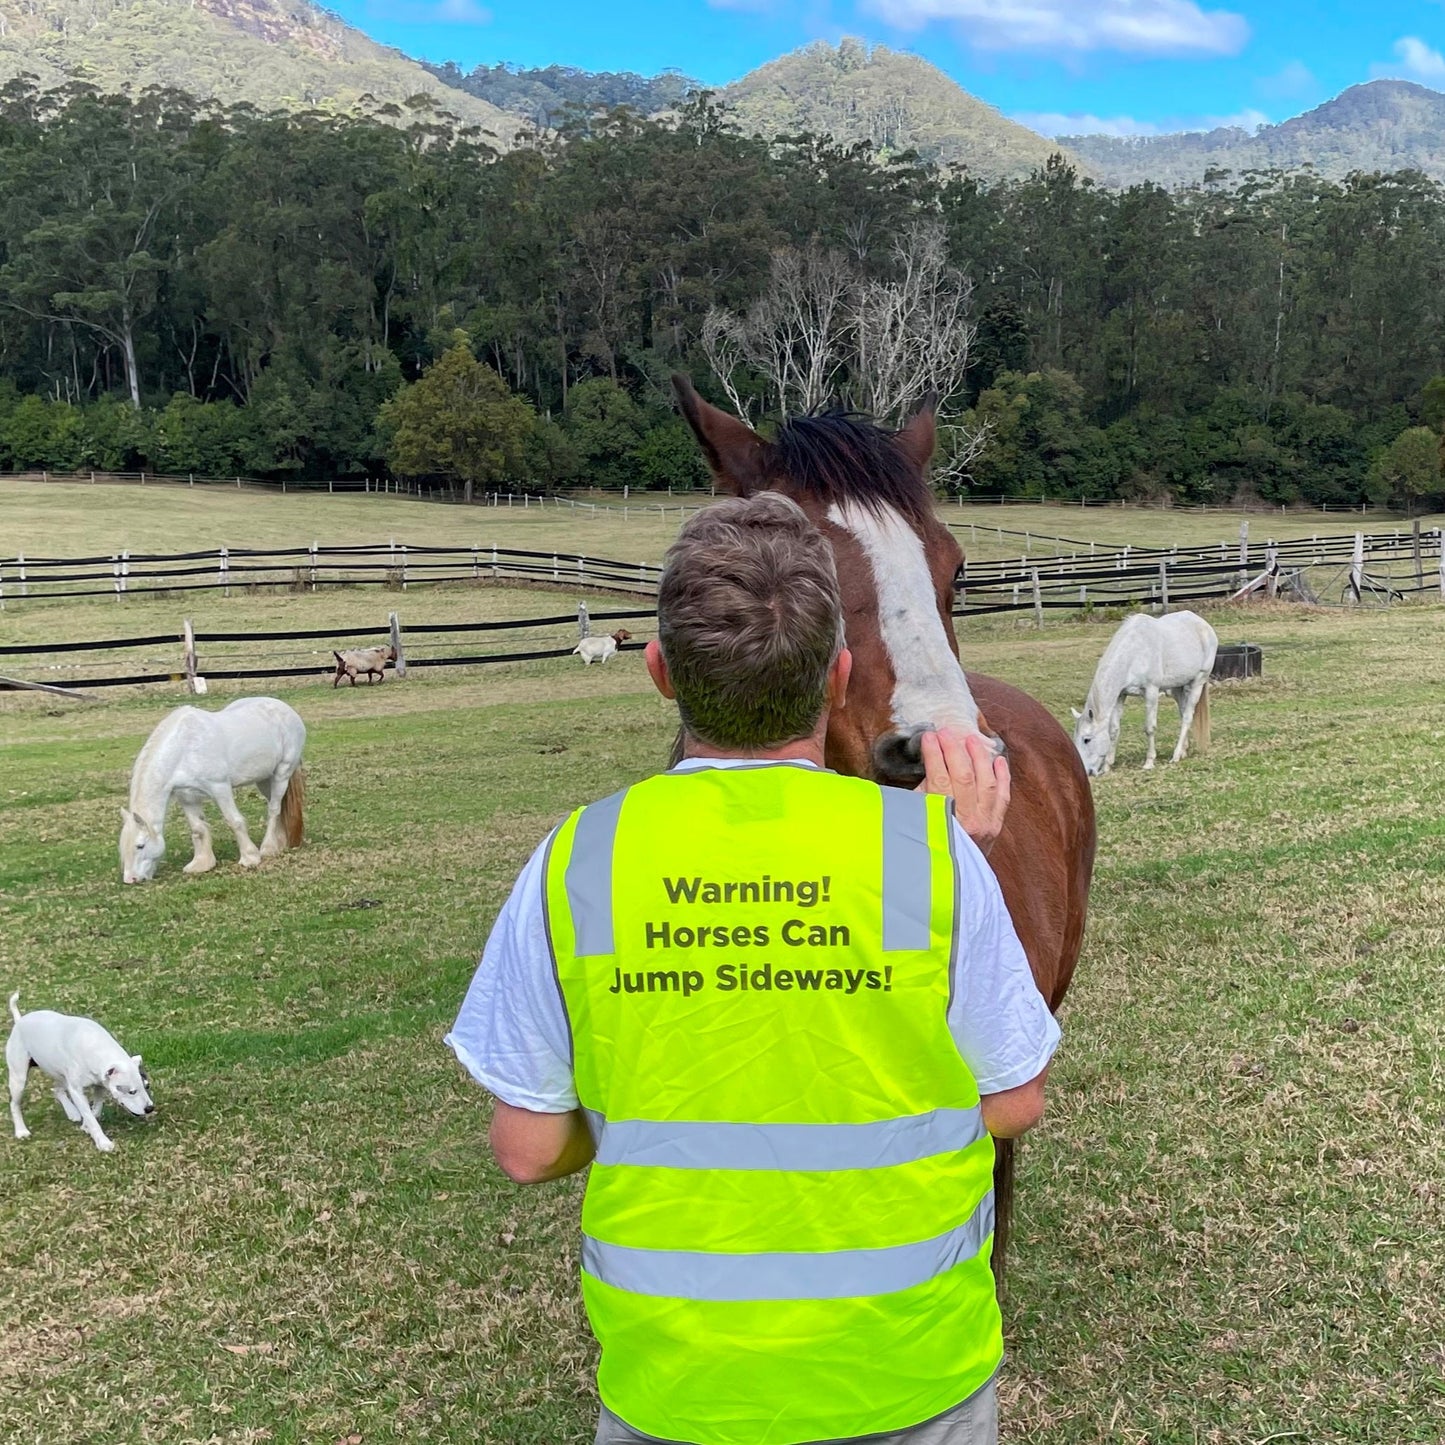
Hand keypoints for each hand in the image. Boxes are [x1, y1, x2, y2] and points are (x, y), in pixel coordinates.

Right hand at [916, 727, 1010, 855]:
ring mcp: (986, 824)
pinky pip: (1004, 796)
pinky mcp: (996, 827)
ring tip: (969, 738)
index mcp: (944, 821)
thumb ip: (922, 796)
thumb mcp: (913, 823)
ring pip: (987, 781)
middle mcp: (969, 822)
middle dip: (953, 749)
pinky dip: (1003, 776)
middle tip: (945, 732)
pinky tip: (998, 759)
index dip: (933, 754)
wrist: (948, 883)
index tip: (927, 737)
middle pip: (964, 775)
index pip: (939, 778)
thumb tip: (930, 765)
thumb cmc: (924, 850)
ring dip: (979, 756)